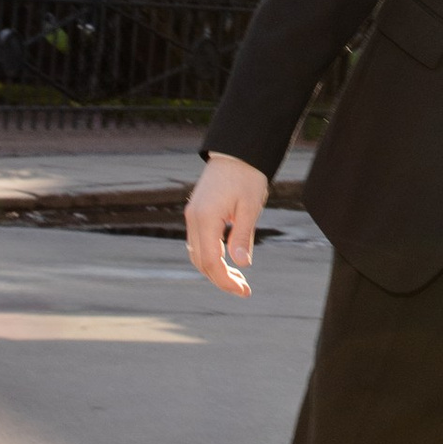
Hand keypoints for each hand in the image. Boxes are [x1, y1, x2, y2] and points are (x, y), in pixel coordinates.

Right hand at [184, 152, 267, 297]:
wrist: (236, 151)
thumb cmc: (247, 176)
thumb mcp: (250, 207)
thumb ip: (242, 236)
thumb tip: (242, 264)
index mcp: (206, 218)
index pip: (211, 262)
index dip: (226, 281)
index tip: (244, 291)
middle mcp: (193, 219)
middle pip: (201, 262)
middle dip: (221, 279)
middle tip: (244, 289)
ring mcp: (192, 215)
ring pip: (197, 254)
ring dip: (215, 269)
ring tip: (238, 278)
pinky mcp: (196, 212)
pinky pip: (198, 242)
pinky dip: (210, 256)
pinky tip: (227, 261)